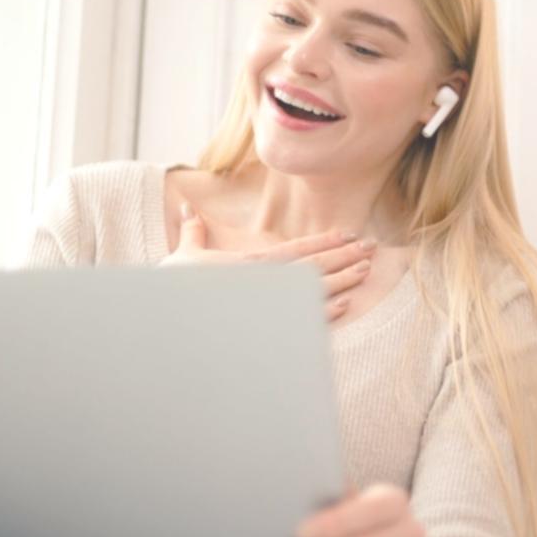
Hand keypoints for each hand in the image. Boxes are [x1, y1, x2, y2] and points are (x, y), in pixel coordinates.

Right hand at [160, 202, 375, 321]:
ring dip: (342, 281)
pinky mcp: (265, 328)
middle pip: (314, 266)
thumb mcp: (184, 255)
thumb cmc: (175, 288)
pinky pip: (301, 320)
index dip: (325, 242)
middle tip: (371, 248)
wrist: (165, 319)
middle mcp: (265, 283)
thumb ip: (193, 232)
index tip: (348, 235)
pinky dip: (324, 313)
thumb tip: (187, 208)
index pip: (297, 249)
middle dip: (344, 257)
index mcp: (251, 265)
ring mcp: (267, 306)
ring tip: (365, 272)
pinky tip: (344, 306)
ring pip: (313, 292)